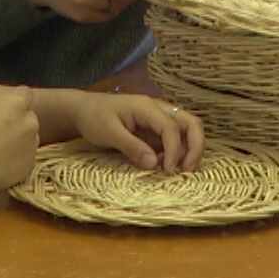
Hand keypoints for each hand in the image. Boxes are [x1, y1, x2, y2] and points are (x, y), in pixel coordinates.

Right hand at [0, 87, 40, 198]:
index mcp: (16, 103)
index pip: (25, 93)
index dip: (14, 98)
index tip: (5, 105)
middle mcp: (30, 123)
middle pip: (28, 117)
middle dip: (16, 121)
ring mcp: (31, 146)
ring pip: (28, 139)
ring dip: (18, 140)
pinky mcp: (29, 166)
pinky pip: (25, 159)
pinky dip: (15, 160)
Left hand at [68, 92, 205, 172]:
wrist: (83, 110)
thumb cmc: (93, 117)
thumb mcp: (108, 133)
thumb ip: (132, 147)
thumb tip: (154, 164)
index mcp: (146, 107)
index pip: (171, 127)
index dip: (174, 150)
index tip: (168, 170)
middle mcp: (158, 109)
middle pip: (190, 123)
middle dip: (195, 146)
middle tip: (187, 170)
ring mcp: (158, 118)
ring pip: (187, 129)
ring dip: (190, 149)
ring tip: (179, 169)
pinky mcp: (155, 129)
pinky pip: (175, 138)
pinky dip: (178, 151)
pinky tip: (165, 165)